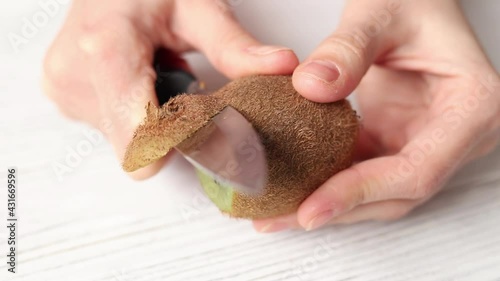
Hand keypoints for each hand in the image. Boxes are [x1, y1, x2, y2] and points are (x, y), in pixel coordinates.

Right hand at [43, 0, 298, 178]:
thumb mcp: (197, 7)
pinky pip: (115, 128)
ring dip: (155, 118)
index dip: (178, 145)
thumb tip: (279, 67)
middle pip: (139, 142)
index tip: (208, 136)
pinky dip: (139, 112)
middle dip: (170, 127)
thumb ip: (234, 44)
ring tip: (162, 74)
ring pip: (127, 140)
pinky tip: (146, 79)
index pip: (139, 132)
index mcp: (107, 47)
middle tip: (186, 85)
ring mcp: (66, 89)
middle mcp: (75, 75)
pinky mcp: (65, 98)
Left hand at [254, 0, 499, 231]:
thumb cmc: (413, 3)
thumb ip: (348, 47)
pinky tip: (291, 185)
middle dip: (336, 210)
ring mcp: (425, 143)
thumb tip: (309, 87)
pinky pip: (362, 172)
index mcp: (471, 108)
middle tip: (279, 219)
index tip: (311, 209)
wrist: (415, 5)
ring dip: (326, 203)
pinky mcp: (397, 142)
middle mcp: (454, 136)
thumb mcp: (381, 11)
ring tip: (275, 213)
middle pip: (395, 194)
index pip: (416, 171)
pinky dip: (327, 182)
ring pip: (377, 193)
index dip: (361, 194)